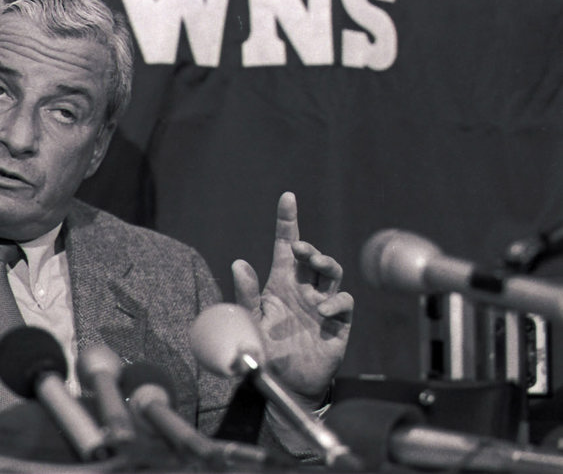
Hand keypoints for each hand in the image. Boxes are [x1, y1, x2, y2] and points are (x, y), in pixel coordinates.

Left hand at [231, 192, 352, 407]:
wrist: (286, 384)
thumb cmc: (266, 351)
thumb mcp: (250, 322)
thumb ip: (246, 294)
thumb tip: (239, 263)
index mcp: (280, 284)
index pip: (285, 246)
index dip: (287, 221)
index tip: (287, 197)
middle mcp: (303, 290)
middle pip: (311, 257)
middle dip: (308, 247)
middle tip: (299, 249)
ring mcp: (322, 304)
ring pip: (331, 272)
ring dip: (325, 263)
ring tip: (313, 264)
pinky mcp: (338, 323)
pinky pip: (344, 303)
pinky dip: (336, 301)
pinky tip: (323, 311)